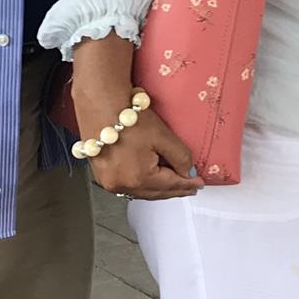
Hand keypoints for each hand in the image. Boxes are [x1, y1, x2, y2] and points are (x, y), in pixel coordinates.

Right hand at [82, 106, 201, 199]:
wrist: (100, 105)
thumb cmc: (130, 119)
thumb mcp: (163, 136)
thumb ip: (180, 157)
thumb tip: (188, 172)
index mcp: (138, 178)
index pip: (170, 186)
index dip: (187, 185)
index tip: (199, 184)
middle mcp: (121, 186)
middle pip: (155, 193)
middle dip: (174, 190)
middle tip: (190, 188)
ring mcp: (108, 182)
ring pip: (141, 191)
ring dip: (158, 188)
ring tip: (174, 184)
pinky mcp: (101, 175)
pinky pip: (128, 186)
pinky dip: (143, 184)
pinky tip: (152, 179)